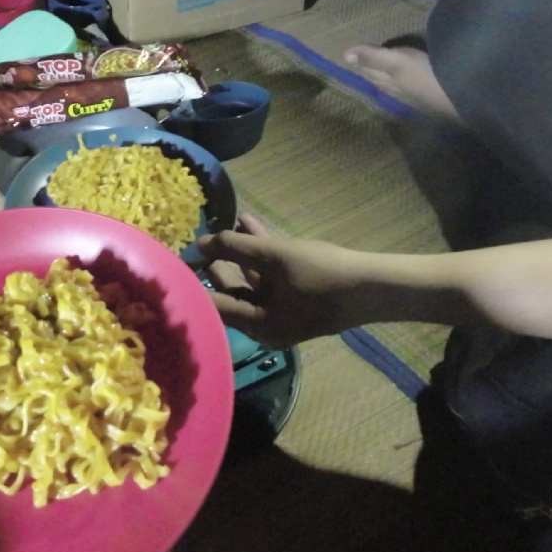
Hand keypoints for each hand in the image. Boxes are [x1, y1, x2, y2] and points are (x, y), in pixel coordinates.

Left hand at [198, 214, 373, 348]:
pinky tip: (251, 224)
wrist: (374, 286)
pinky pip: (272, 279)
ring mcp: (284, 314)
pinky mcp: (299, 301)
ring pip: (254, 282)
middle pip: (232, 294)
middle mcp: (267, 326)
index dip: (195, 284)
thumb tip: (200, 243)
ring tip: (227, 225)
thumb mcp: (275, 256)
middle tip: (199, 244)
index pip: (214, 307)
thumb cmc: (321, 273)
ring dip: (241, 252)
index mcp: (258, 326)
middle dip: (219, 264)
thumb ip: (235, 248)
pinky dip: (262, 256)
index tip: (177, 265)